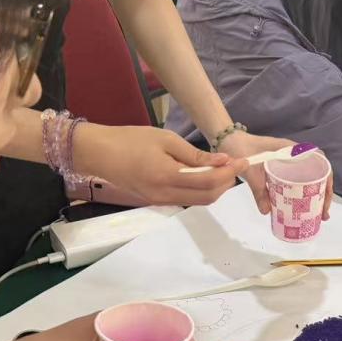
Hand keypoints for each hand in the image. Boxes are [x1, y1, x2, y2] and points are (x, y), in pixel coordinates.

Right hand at [74, 124, 247, 207]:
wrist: (98, 153)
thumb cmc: (130, 140)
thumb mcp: (165, 139)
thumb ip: (194, 154)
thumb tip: (221, 161)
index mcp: (167, 176)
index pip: (209, 181)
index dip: (230, 173)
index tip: (242, 161)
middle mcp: (165, 194)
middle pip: (208, 197)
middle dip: (226, 183)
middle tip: (234, 165)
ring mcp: (160, 201)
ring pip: (198, 201)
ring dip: (215, 188)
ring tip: (221, 168)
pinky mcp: (156, 201)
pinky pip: (186, 199)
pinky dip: (200, 190)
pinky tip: (203, 174)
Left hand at [218, 131, 333, 220]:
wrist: (227, 140)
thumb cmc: (242, 149)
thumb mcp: (251, 170)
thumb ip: (259, 190)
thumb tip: (267, 211)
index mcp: (292, 150)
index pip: (320, 161)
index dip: (327, 180)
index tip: (325, 197)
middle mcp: (293, 155)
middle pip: (317, 174)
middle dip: (323, 194)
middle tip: (323, 214)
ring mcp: (287, 163)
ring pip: (307, 179)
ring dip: (313, 196)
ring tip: (315, 214)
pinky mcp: (278, 170)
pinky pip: (294, 182)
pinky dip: (299, 195)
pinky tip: (296, 207)